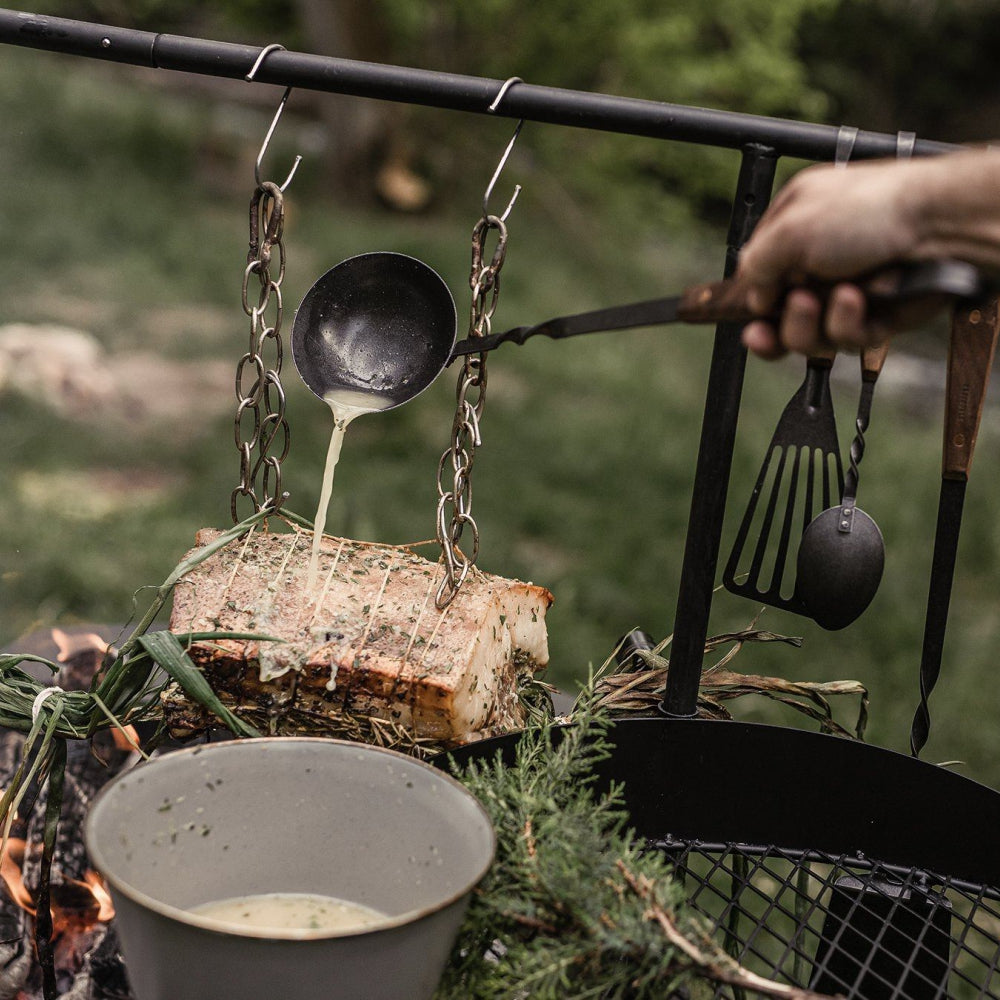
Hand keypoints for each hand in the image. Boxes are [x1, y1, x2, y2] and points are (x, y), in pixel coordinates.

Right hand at [737, 159, 920, 356]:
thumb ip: (755, 265)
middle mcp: (817, 264)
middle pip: (778, 319)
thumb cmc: (872, 209)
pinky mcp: (873, 317)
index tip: (748, 319)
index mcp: (795, 231)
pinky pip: (846, 339)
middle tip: (768, 329)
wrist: (940, 226)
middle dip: (775, 329)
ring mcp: (844, 293)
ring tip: (835, 298)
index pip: (757, 277)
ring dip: (811, 325)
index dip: (750, 303)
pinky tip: (860, 301)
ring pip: (809, 337)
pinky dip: (849, 322)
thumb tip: (753, 299)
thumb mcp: (791, 228)